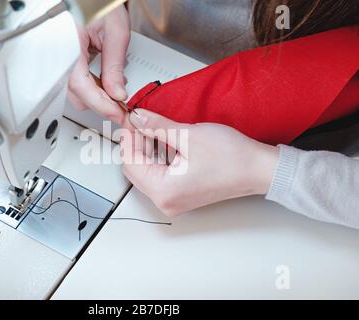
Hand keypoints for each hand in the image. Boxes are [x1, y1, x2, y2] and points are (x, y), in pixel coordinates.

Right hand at [68, 6, 130, 123]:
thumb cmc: (96, 1)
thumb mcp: (114, 31)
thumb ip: (114, 65)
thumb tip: (117, 93)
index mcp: (67, 45)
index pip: (81, 86)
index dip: (102, 104)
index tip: (118, 113)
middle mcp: (57, 55)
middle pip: (77, 95)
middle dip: (102, 103)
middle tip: (123, 105)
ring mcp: (56, 60)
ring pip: (74, 93)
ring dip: (96, 96)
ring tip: (116, 89)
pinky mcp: (61, 63)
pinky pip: (73, 83)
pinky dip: (90, 87)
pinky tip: (104, 82)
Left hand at [120, 109, 279, 216]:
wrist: (258, 169)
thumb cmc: (232, 159)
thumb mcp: (187, 135)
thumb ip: (156, 126)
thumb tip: (137, 119)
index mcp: (164, 191)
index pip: (130, 162)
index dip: (128, 136)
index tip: (130, 118)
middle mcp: (165, 201)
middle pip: (135, 168)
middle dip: (136, 142)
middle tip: (140, 120)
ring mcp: (173, 200)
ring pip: (146, 171)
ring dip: (146, 148)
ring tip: (153, 127)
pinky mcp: (180, 194)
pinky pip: (159, 175)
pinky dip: (157, 157)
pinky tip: (163, 140)